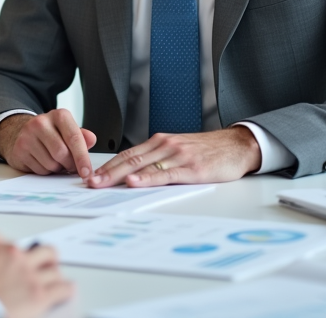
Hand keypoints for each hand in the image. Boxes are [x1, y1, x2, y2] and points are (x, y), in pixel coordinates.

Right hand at [0, 109, 97, 178]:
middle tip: (71, 166)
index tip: (87, 172)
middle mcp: (41, 122)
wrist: (24, 133)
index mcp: (59, 115)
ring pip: (50, 164)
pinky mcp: (19, 150)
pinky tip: (43, 162)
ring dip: (57, 169)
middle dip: (69, 165)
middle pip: (61, 153)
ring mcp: (27, 136)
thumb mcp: (68, 131)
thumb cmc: (52, 134)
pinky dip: (45, 171)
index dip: (82, 158)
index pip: (74, 138)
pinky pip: (39, 170)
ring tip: (56, 161)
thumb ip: (82, 137)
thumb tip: (91, 140)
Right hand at [0, 232, 73, 317]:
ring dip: (53, 273)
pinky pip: (63, 288)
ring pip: (53, 266)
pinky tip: (66, 291)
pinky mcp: (39, 294)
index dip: (5, 252)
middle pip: (38, 249)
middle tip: (43, 263)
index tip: (7, 258)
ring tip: (55, 278)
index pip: (2, 239)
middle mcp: (11, 252)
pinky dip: (65, 290)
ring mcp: (27, 272)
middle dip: (41, 257)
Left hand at [87, 126, 260, 187]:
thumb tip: (136, 174)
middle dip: (107, 171)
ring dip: (119, 175)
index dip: (108, 165)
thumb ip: (159, 159)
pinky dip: (147, 178)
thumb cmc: (208, 151)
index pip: (128, 154)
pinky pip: (165, 174)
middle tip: (89, 182)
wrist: (237, 146)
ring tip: (102, 183)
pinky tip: (135, 182)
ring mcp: (178, 155)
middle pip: (130, 159)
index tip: (91, 174)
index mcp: (160, 142)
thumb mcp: (179, 150)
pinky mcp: (191, 168)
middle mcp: (166, 145)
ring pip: (143, 165)